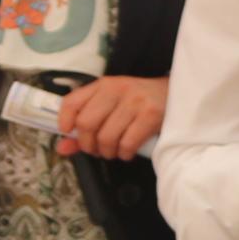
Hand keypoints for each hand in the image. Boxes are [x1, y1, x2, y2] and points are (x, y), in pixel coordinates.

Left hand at [53, 74, 167, 159]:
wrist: (177, 93)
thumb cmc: (140, 103)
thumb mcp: (112, 106)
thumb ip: (85, 127)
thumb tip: (62, 148)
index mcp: (103, 85)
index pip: (72, 102)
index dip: (64, 121)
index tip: (69, 133)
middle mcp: (117, 90)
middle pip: (86, 124)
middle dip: (88, 144)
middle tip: (96, 149)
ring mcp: (135, 102)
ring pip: (106, 137)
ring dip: (107, 152)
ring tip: (113, 151)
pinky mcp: (151, 115)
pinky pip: (127, 143)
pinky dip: (124, 154)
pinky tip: (127, 152)